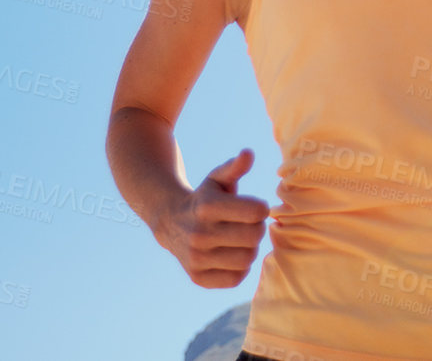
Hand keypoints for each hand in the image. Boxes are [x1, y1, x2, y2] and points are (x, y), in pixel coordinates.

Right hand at [155, 148, 269, 287]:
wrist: (170, 222)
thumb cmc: (204, 197)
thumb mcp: (217, 178)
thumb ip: (235, 167)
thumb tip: (249, 153)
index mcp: (207, 206)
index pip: (257, 211)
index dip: (261, 208)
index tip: (254, 207)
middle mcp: (199, 234)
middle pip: (255, 236)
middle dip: (257, 228)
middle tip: (248, 224)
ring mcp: (196, 258)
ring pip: (247, 259)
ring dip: (250, 248)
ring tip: (240, 239)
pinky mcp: (197, 277)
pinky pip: (236, 278)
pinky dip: (240, 267)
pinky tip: (231, 254)